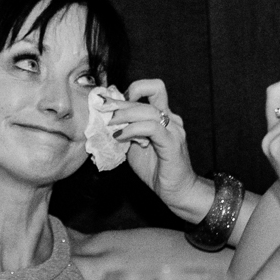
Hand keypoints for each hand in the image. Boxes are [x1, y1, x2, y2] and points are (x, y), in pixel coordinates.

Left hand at [108, 78, 203, 218]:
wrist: (176, 190)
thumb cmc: (156, 168)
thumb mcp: (135, 145)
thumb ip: (127, 131)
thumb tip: (106, 121)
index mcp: (164, 116)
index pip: (153, 88)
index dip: (133, 90)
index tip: (114, 102)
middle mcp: (171, 118)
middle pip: (147, 95)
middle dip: (120, 101)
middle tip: (103, 109)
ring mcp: (174, 129)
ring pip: (147, 110)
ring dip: (124, 114)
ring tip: (110, 123)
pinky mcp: (172, 142)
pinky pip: (151, 128)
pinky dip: (132, 129)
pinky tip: (120, 136)